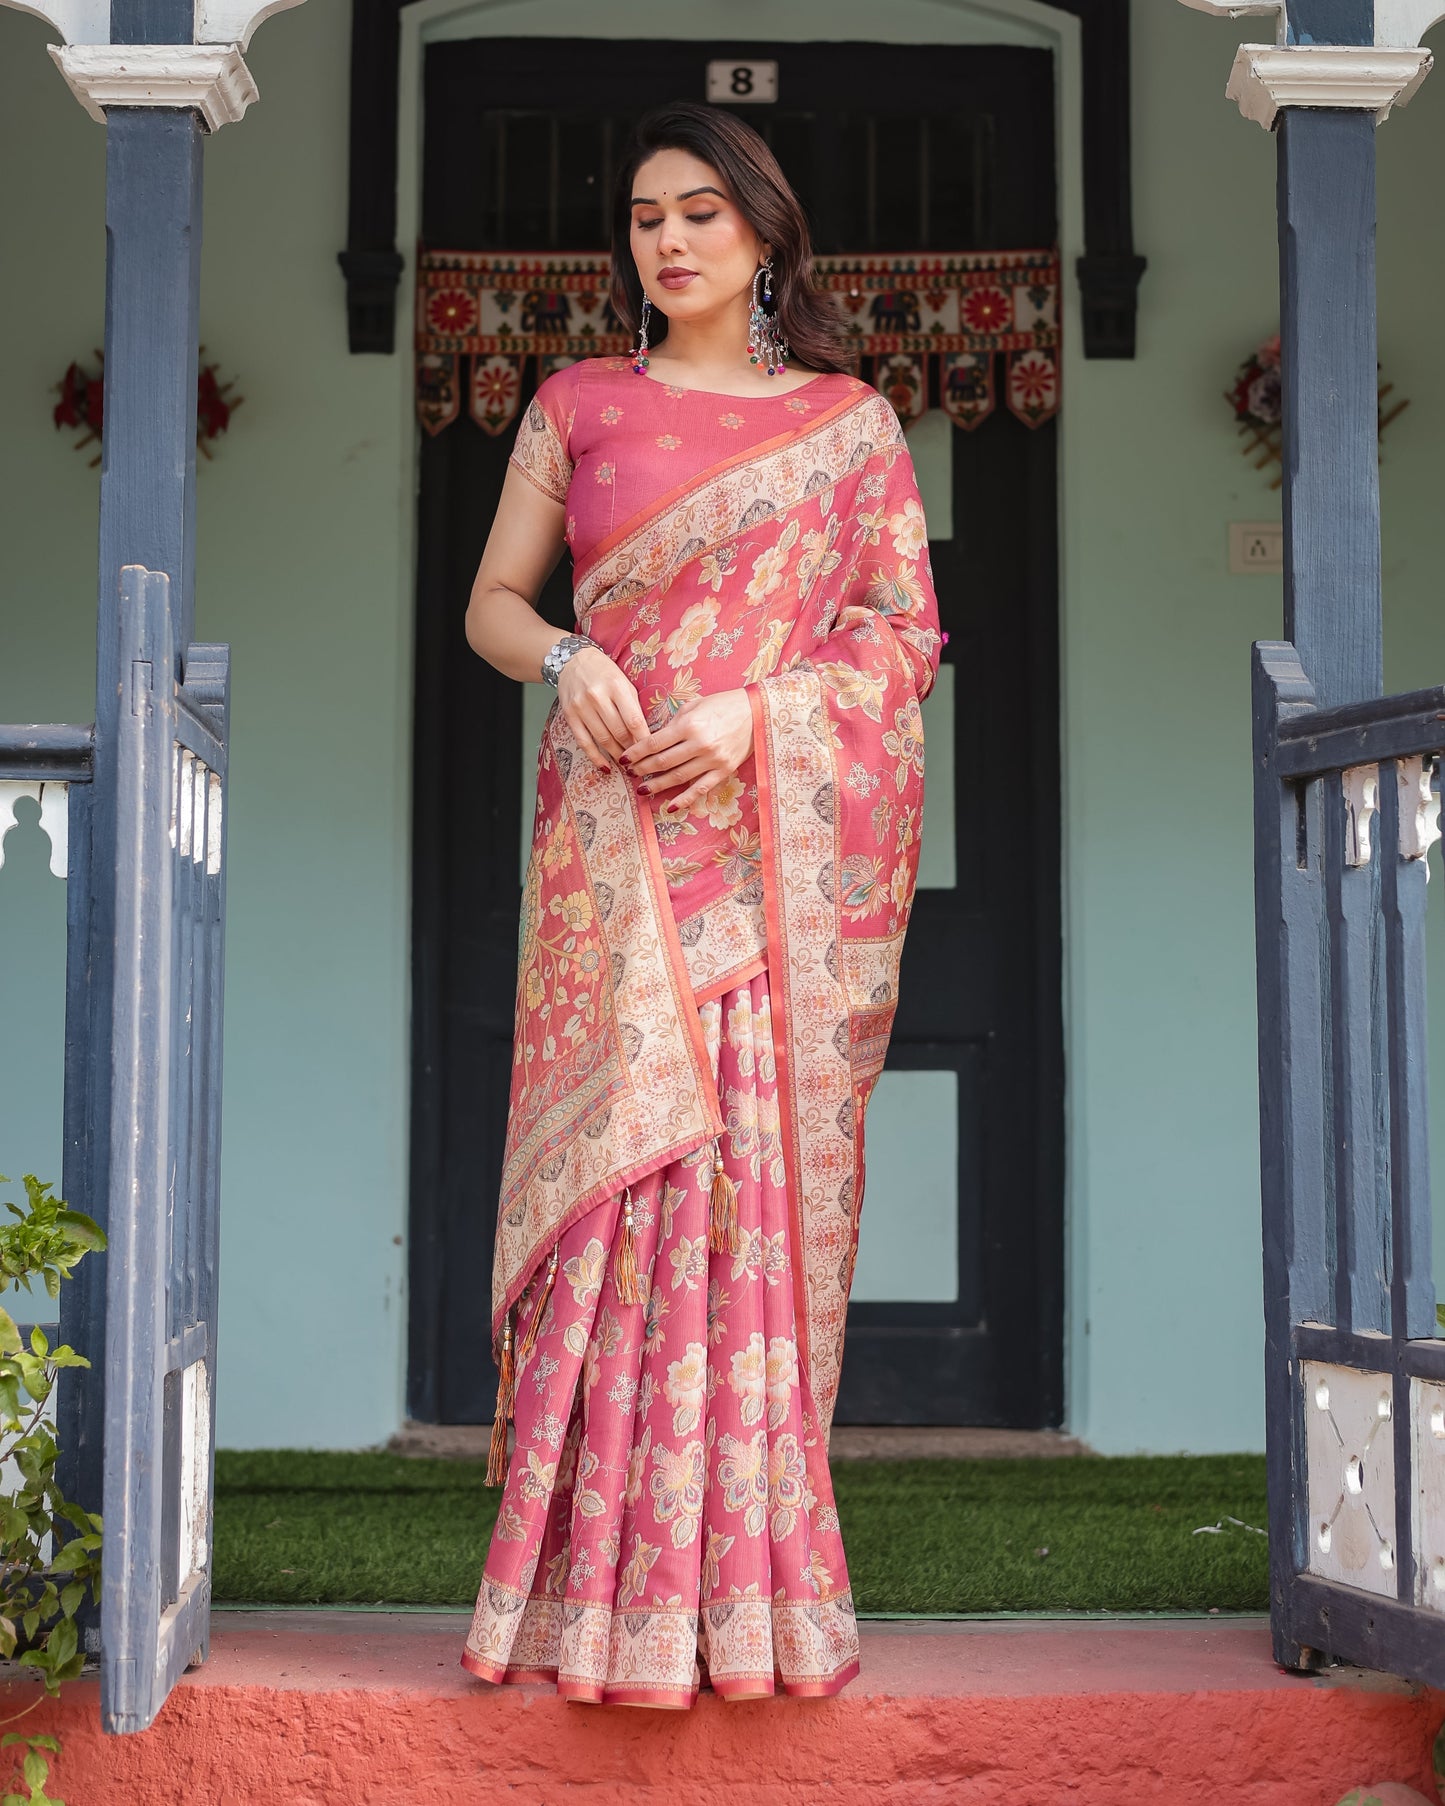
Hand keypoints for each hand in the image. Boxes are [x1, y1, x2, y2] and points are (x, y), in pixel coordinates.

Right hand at [555, 647, 649, 770]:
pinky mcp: (570, 716)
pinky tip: (605, 767)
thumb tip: (645, 737)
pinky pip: (584, 742)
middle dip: (632, 750)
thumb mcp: (624, 683)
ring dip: (617, 755)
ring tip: (627, 764)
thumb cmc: (605, 673)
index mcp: (616, 686)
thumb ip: (634, 707)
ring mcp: (581, 707)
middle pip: (619, 732)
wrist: (573, 661)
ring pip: (603, 739)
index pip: (634, 720)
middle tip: (642, 762)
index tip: (652, 752)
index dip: (644, 740)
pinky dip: (595, 757)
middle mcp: (597, 697)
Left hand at [622, 689, 753, 815]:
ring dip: (657, 785)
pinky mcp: (723, 771)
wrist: (757, 713)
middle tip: (630, 773)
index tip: (623, 758)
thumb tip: (654, 739)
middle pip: (662, 762)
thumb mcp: (694, 705)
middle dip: (642, 769)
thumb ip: (674, 722)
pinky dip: (684, 799)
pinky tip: (669, 807)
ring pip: (678, 778)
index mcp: (689, 725)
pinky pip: (700, 789)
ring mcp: (712, 760)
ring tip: (642, 789)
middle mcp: (699, 744)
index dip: (635, 753)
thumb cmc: (723, 705)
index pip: (654, 743)